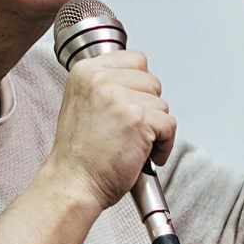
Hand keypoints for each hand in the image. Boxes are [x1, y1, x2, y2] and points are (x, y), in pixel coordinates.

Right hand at [43, 50, 175, 211]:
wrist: (73, 183)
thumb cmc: (78, 154)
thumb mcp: (82, 103)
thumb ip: (106, 86)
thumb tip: (136, 82)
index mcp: (86, 71)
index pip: (136, 61)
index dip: (139, 88)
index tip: (133, 106)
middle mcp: (102, 79)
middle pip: (152, 82)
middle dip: (148, 108)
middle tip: (132, 130)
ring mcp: (120, 98)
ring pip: (162, 105)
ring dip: (155, 128)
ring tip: (134, 144)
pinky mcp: (138, 119)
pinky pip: (170, 126)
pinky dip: (164, 144)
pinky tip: (145, 154)